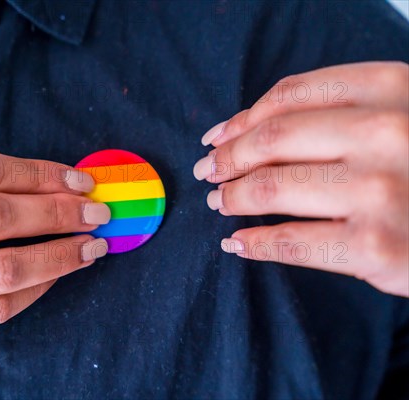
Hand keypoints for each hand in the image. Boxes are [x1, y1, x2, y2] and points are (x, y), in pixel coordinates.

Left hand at [193, 62, 408, 296]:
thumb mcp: (402, 117)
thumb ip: (337, 113)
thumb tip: (244, 127)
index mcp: (393, 88)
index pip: (290, 96)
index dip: (241, 118)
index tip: (218, 136)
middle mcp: (387, 132)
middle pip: (273, 140)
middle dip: (228, 158)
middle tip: (209, 171)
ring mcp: (381, 190)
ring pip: (273, 188)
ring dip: (232, 197)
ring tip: (218, 203)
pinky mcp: (377, 248)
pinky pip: (291, 242)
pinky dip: (254, 244)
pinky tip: (236, 243)